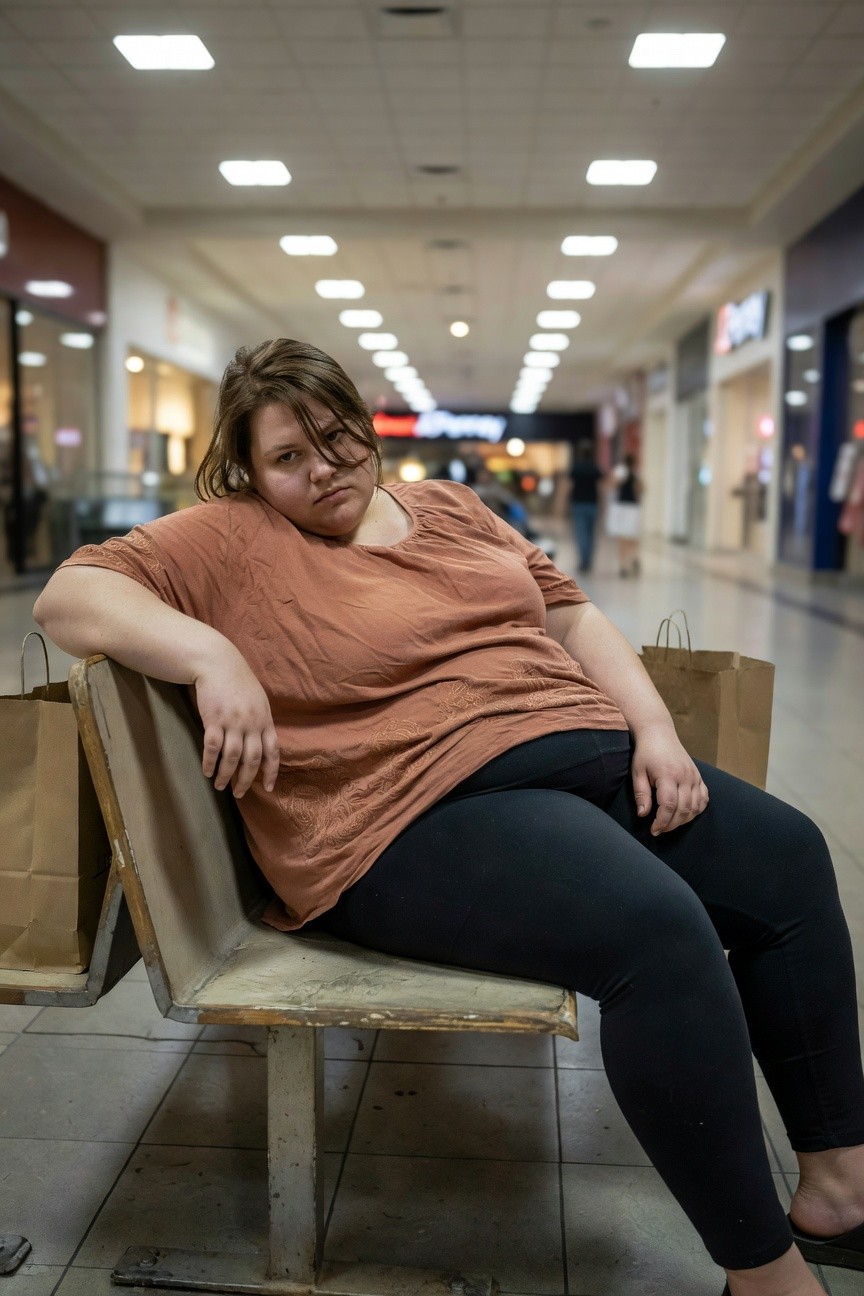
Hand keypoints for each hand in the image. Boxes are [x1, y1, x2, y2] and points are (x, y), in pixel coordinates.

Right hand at [193, 647, 279, 798]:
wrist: (219, 663)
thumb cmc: (239, 682)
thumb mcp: (259, 701)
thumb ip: (262, 722)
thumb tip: (263, 743)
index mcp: (265, 720)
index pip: (273, 752)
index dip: (272, 772)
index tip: (268, 788)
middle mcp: (252, 724)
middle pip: (252, 760)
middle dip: (246, 780)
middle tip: (239, 794)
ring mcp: (233, 722)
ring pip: (232, 757)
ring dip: (226, 775)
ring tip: (220, 786)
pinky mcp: (214, 720)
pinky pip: (212, 747)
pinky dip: (209, 762)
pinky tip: (207, 771)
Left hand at [631, 723, 708, 835]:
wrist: (659, 734)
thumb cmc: (646, 754)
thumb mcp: (637, 772)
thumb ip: (641, 794)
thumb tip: (643, 815)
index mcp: (668, 775)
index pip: (669, 805)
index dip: (662, 822)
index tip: (654, 830)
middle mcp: (685, 776)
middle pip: (684, 809)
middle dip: (672, 824)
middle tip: (660, 830)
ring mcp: (694, 776)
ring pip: (695, 806)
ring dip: (684, 820)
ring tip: (670, 823)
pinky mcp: (699, 776)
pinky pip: (703, 798)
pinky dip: (697, 810)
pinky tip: (685, 814)